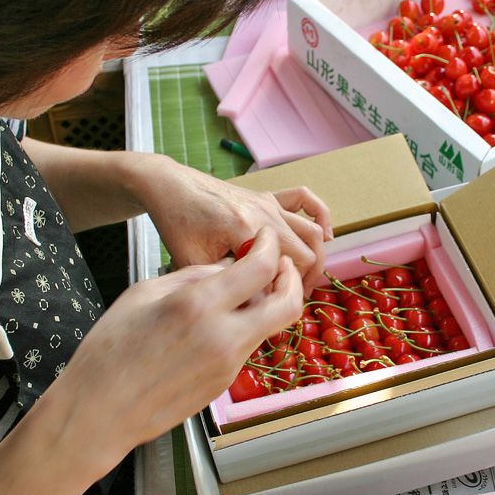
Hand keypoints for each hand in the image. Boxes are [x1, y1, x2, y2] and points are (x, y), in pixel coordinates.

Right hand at [54, 226, 301, 470]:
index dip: (270, 247)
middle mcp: (223, 336)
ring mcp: (229, 364)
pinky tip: (218, 323)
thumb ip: (193, 275)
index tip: (266, 239)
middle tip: (282, 266)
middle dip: (292, 278)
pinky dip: (244, 328)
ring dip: (268, 304)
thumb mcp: (144, 293)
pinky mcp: (225, 383)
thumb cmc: (109, 352)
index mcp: (199, 305)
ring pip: (269, 326)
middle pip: (287, 304)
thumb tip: (226, 267)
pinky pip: (247, 346)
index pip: (261, 268)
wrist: (99, 412)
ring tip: (244, 292)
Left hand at [138, 158, 332, 295]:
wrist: (170, 187)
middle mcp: (263, 214)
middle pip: (307, 253)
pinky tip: (324, 234)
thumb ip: (224, 282)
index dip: (286, 292)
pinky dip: (320, 215)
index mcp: (244, 231)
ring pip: (313, 231)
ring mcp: (268, 204)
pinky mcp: (267, 197)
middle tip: (289, 299)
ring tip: (304, 278)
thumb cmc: (177, 223)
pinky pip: (305, 199)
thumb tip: (255, 305)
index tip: (273, 307)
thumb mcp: (193, 262)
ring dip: (316, 256)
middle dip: (305, 279)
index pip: (286, 269)